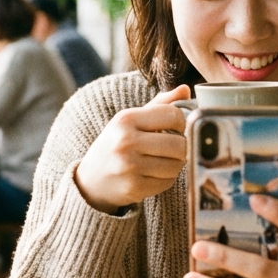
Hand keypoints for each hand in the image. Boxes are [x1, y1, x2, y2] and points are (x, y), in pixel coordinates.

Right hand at [74, 85, 190, 213]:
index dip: (181, 123)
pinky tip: (153, 174)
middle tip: (172, 148)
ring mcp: (129, 167)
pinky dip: (166, 178)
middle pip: (179, 144)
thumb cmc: (116, 144)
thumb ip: (159, 104)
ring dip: (175, 164)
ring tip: (162, 161)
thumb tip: (185, 90)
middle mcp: (126, 142)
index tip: (175, 128)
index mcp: (126, 119)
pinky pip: (168, 182)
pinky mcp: (134, 188)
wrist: (91, 180)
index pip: (173, 115)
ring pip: (176, 165)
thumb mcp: (131, 120)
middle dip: (181, 147)